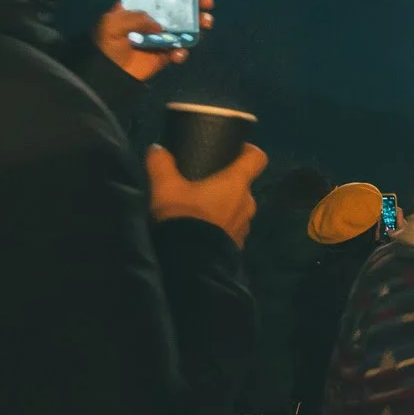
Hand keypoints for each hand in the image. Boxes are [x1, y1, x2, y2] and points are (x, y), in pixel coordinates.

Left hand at [95, 0, 213, 80]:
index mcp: (140, 8)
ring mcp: (161, 38)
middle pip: (179, 10)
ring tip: (205, 24)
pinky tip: (178, 54)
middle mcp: (153, 21)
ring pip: (185, 29)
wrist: (107, 74)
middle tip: (206, 5)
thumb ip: (135, 18)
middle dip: (196, 6)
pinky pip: (179, 51)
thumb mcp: (113, 24)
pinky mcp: (164, 55)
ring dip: (198, 26)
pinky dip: (182, 52)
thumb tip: (160, 26)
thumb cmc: (107, 44)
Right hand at [146, 142, 267, 246]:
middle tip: (205, 183)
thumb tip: (156, 149)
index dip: (248, 151)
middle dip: (228, 182)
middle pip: (244, 184)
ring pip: (238, 207)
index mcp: (237, 183)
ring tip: (201, 209)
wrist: (189, 266)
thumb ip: (161, 165)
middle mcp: (247, 202)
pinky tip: (203, 230)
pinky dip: (222, 225)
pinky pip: (233, 228)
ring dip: (225, 206)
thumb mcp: (165, 189)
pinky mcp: (238, 245)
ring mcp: (245, 225)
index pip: (257, 158)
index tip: (234, 151)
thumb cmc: (183, 218)